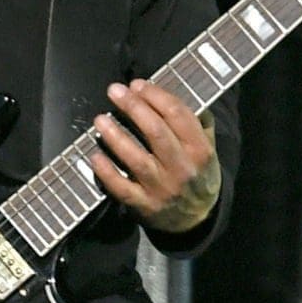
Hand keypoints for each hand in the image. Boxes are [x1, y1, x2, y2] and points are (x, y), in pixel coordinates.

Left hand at [90, 79, 220, 233]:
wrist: (198, 218)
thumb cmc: (197, 171)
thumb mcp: (207, 145)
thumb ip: (195, 119)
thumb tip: (168, 90)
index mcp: (199, 149)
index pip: (177, 114)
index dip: (154, 95)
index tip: (136, 84)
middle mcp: (182, 168)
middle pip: (155, 131)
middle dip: (133, 107)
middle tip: (114, 91)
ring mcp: (162, 188)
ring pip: (137, 159)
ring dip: (116, 136)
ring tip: (100, 119)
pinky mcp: (145, 205)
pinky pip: (122, 188)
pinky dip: (107, 172)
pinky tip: (95, 156)